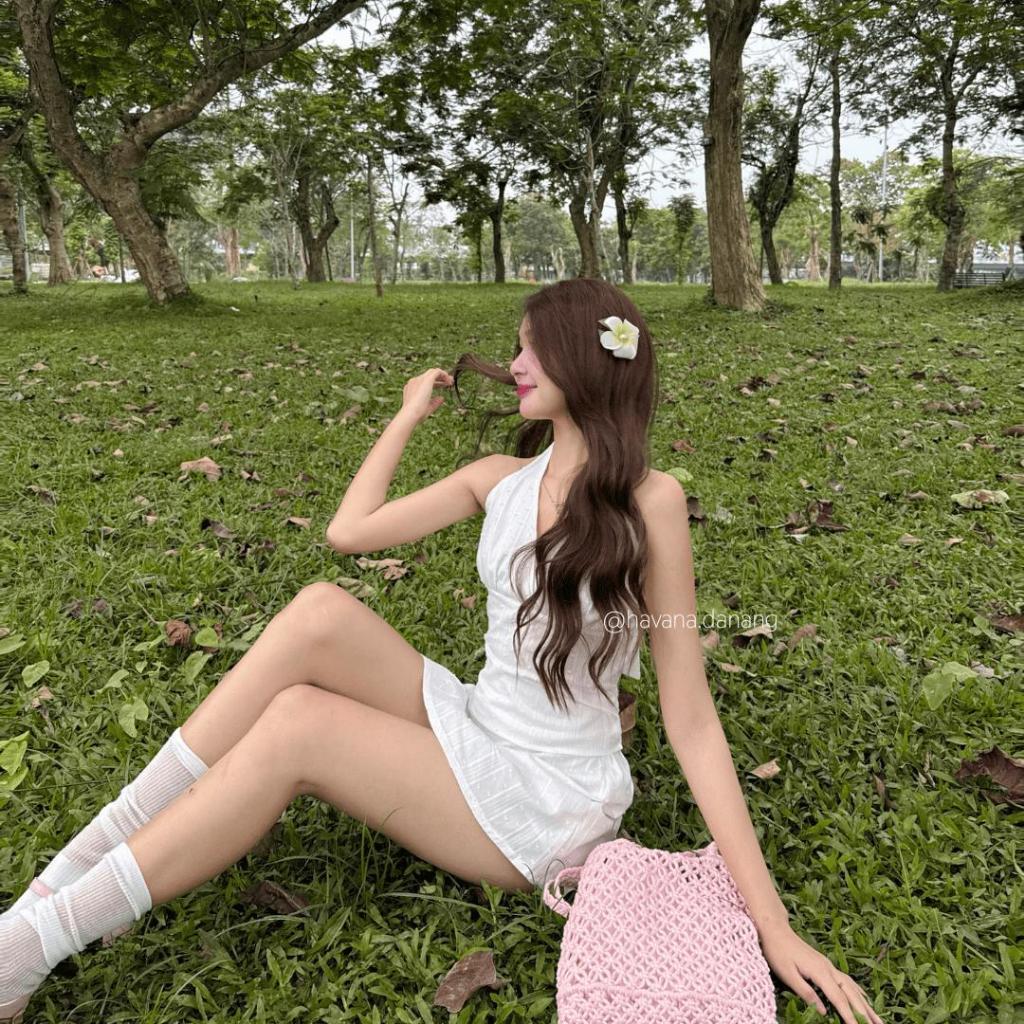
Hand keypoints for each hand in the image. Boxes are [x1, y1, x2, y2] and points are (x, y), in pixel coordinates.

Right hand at [400, 367, 453, 423]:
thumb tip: (441, 398)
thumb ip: (435, 402)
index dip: (435, 384)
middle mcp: (415, 382)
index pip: (424, 382)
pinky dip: (444, 375)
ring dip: (442, 376)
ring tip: (451, 381)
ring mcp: (420, 379)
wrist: (411, 413)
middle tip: (448, 383)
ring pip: (433, 372)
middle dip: (439, 378)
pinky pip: (437, 371)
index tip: (443, 387)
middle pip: (428, 375)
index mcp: (411, 388)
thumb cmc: (417, 414)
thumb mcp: (428, 408)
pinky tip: (449, 381)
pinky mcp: (426, 379)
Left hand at [758, 921, 885, 1023]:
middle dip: (865, 1013)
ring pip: (852, 987)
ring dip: (866, 1004)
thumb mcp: (787, 975)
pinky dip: (858, 992)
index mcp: (820, 972)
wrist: (775, 929)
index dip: (850, 1016)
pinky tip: (865, 999)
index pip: (839, 999)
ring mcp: (829, 966)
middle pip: (851, 994)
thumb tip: (824, 1012)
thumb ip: (806, 993)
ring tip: (878, 1020)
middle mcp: (829, 968)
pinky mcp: (826, 965)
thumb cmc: (777, 952)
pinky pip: (848, 980)